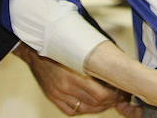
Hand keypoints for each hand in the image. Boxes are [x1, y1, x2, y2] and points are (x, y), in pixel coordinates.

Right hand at [13, 44, 132, 115]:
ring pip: (85, 109)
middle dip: (110, 101)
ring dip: (100, 107)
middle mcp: (65, 88)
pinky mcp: (53, 98)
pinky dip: (84, 109)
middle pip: (95, 103)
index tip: (121, 90)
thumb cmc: (60, 47)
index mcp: (73, 75)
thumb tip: (117, 65)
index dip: (114, 95)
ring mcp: (58, 94)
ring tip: (107, 100)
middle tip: (118, 95)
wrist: (35, 50)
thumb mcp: (81, 49)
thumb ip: (97, 60)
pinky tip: (91, 104)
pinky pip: (72, 111)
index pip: (101, 94)